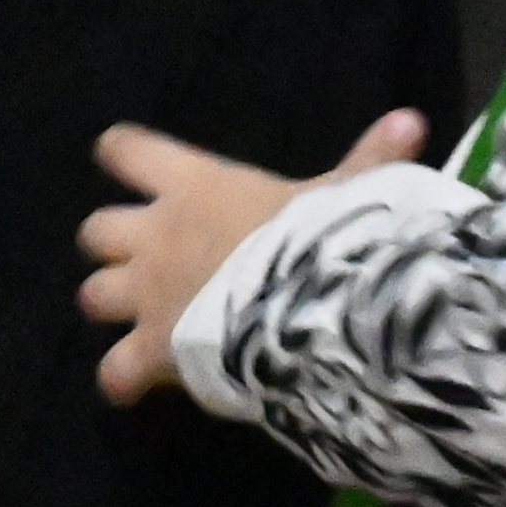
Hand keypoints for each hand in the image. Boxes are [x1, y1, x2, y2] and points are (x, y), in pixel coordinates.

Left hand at [81, 110, 422, 405]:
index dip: (124, 154)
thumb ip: (368, 161)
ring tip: (139, 318)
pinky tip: (133, 386)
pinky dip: (120, 380)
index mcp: (191, 185)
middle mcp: (153, 236)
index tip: (122, 157)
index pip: (128, 150)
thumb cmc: (315, 240)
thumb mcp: (343, 194)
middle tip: (145, 257)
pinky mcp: (148, 353)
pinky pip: (112, 372)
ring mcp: (143, 297)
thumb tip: (413, 120)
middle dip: (112, 244)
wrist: (299, 312)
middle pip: (96, 230)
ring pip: (93, 295)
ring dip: (111, 304)